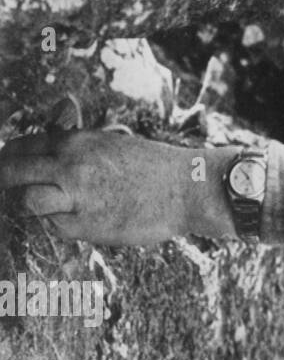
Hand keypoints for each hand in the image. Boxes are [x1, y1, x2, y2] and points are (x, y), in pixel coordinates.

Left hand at [0, 130, 235, 243]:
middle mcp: (71, 165)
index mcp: (77, 141)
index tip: (9, 169)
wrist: (188, 188)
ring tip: (39, 208)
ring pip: (24, 200)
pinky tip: (82, 220)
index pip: (20, 147)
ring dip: (25, 204)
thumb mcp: (112, 142)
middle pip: (9, 172)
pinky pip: (55, 226)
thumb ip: (77, 142)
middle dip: (4, 181)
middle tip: (8, 189)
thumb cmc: (153, 166)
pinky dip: (61, 224)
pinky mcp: (85, 225)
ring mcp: (76, 196)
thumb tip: (53, 134)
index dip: (8, 159)